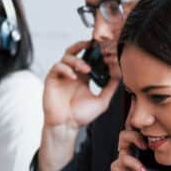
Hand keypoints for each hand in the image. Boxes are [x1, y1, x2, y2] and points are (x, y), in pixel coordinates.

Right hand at [38, 40, 118, 170]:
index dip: (95, 52)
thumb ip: (110, 86)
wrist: (66, 126)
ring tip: (86, 69)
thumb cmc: (81, 116)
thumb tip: (119, 73)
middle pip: (75, 51)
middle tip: (93, 44)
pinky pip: (57, 66)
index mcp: (83, 78)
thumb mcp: (102, 100)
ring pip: (66, 57)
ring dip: (77, 60)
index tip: (104, 50)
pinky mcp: (52, 79)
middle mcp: (72, 74)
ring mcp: (61, 76)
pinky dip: (66, 68)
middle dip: (83, 45)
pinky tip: (73, 76)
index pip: (87, 58)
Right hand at [108, 128, 170, 170]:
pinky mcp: (117, 169)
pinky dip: (133, 162)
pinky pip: (122, 159)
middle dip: (140, 127)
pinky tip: (143, 170)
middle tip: (152, 135)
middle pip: (132, 128)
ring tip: (145, 147)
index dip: (151, 127)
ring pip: (123, 138)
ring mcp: (124, 160)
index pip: (145, 131)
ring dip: (134, 139)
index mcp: (145, 152)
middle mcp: (133, 153)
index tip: (162, 129)